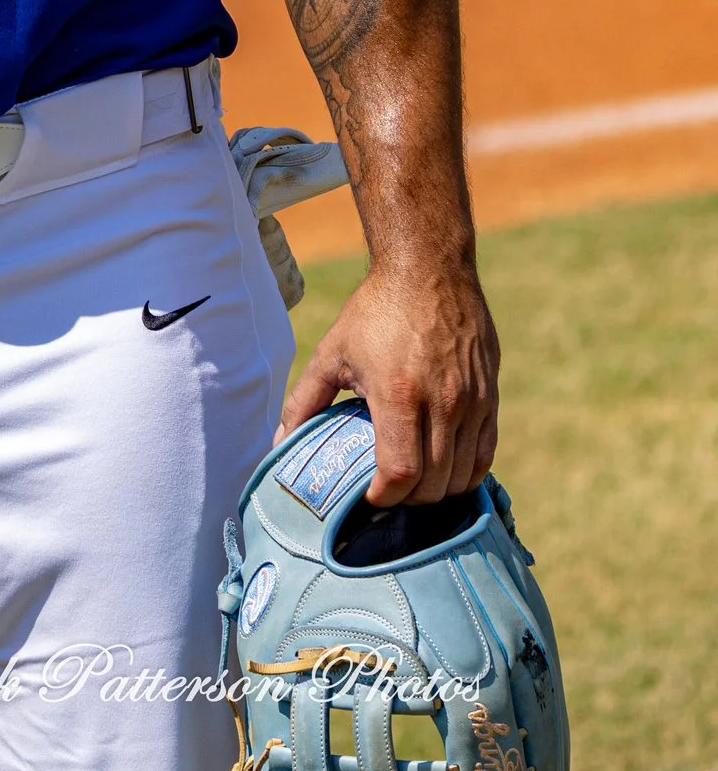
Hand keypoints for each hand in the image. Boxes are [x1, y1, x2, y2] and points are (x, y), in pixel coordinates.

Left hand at [278, 253, 498, 502]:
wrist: (428, 271)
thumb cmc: (374, 312)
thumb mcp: (331, 353)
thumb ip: (303, 401)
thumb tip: (279, 442)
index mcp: (398, 394)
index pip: (400, 472)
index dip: (383, 496)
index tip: (367, 497)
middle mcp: (442, 403)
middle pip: (433, 483)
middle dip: (407, 499)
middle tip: (386, 492)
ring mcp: (472, 402)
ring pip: (463, 474)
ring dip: (437, 491)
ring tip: (412, 484)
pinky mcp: (491, 397)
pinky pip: (485, 454)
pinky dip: (465, 473)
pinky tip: (444, 470)